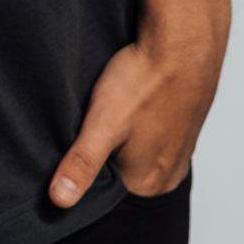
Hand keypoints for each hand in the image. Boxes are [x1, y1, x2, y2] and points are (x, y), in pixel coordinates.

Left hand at [48, 22, 228, 206]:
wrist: (184, 42)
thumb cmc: (144, 82)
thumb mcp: (102, 123)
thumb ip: (82, 164)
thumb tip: (59, 201)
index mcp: (146, 184)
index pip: (102, 187)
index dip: (85, 160)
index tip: (80, 133)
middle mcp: (168, 176)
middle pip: (121, 170)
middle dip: (105, 148)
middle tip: (98, 114)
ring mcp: (180, 151)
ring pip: (137, 149)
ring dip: (124, 131)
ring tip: (120, 104)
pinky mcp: (185, 127)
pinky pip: (153, 132)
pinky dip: (141, 119)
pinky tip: (135, 98)